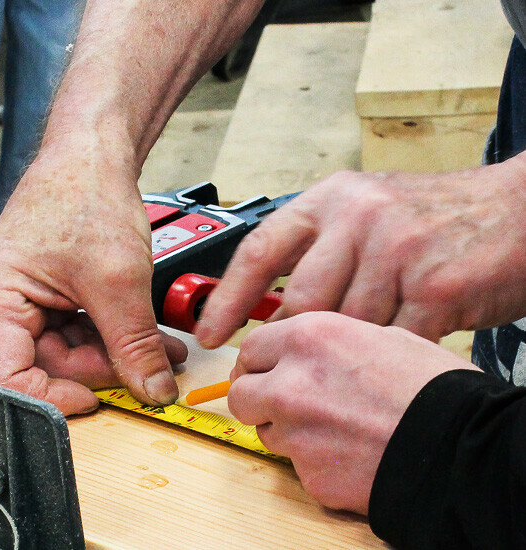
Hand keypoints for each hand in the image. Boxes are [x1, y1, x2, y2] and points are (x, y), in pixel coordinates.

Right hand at [0, 148, 187, 414]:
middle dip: (99, 371)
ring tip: (156, 347)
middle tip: (153, 367)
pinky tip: (135, 335)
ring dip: (108, 358)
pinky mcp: (26, 307)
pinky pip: (63, 342)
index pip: (6, 383)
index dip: (54, 400)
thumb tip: (152, 393)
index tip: (100, 399)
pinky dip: (102, 341)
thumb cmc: (84, 194)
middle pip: (38, 373)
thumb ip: (135, 345)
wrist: (86, 157)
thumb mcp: (119, 279)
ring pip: (57, 362)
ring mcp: (4, 309)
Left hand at [195, 157, 525, 347]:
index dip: (227, 298)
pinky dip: (393, 354)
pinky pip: (393, 341)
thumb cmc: (438, 217)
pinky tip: (400, 350)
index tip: (210, 333)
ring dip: (356, 348)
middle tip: (302, 362)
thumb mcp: (366, 210)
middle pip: (302, 302)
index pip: (259, 251)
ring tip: (368, 348)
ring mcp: (398, 249)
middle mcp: (358, 216)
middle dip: (300, 340)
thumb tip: (264, 302)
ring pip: (348, 326)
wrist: (521, 210)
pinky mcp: (436, 285)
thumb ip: (319, 247)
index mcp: (331, 199)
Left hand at [228, 312, 477, 514]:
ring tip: (333, 427)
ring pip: (266, 431)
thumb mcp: (382, 336)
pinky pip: (298, 466)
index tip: (263, 370)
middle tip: (284, 402)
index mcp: (308, 339)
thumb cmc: (434, 388)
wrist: (461, 445)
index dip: (258, 361)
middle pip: (242, 393)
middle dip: (258, 398)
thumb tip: (305, 351)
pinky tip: (350, 453)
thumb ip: (328, 342)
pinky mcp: (309, 475)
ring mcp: (295, 433)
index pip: (250, 348)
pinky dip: (316, 462)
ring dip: (286, 430)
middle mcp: (289, 383)